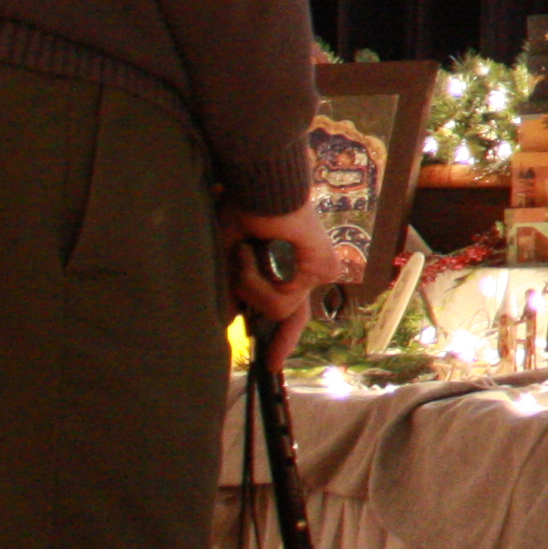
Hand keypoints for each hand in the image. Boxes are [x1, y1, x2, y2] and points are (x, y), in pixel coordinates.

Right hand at [224, 203, 342, 373]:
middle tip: (268, 352)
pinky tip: (255, 251)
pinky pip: (281, 298)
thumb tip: (226, 322)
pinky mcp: (320, 268)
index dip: (282, 336)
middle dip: (275, 331)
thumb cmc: (244, 208)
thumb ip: (231, 289)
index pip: (290, 307)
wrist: (261, 184)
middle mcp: (308, 270)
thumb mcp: (228, 255)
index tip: (274, 364)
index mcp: (289, 265)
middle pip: (292, 315)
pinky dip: (256, 277)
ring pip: (276, 308)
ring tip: (245, 252)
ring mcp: (317, 270)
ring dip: (249, 284)